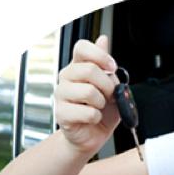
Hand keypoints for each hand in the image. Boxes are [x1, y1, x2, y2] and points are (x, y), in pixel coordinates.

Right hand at [54, 35, 120, 154]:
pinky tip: (93, 118)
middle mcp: (67, 78)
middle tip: (109, 95)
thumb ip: (106, 65)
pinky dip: (97, 117)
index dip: (100, 55)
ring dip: (102, 102)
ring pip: (88, 91)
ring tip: (99, 107)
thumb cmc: (101, 110)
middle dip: (107, 85)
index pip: (82, 47)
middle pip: (89, 69)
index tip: (112, 67)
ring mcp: (61, 95)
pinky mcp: (61, 114)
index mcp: (78, 67)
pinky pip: (87, 112)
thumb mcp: (110, 85)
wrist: (93, 135)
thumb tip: (103, 39)